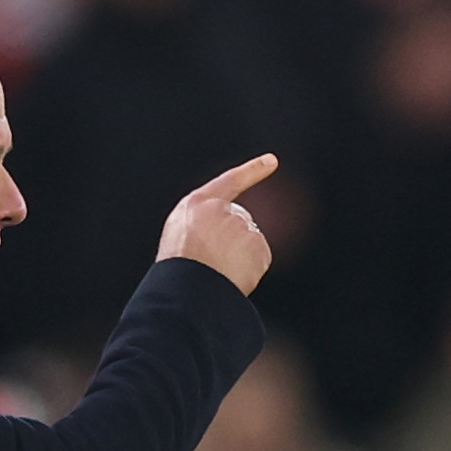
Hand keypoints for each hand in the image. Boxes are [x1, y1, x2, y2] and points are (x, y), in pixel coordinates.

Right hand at [158, 154, 280, 294]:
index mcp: (197, 205)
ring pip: (248, 244)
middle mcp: (222, 210)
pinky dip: (250, 270)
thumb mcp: (179, 238)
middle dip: (231, 242)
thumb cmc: (178, 269)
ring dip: (238, 258)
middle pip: (238, 224)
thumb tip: (225, 242)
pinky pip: (258, 259)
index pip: (230, 182)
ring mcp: (242, 227)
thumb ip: (203, 228)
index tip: (272, 161)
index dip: (252, 171)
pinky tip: (232, 277)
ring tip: (217, 272)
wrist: (188, 289)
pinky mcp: (257, 245)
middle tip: (211, 263)